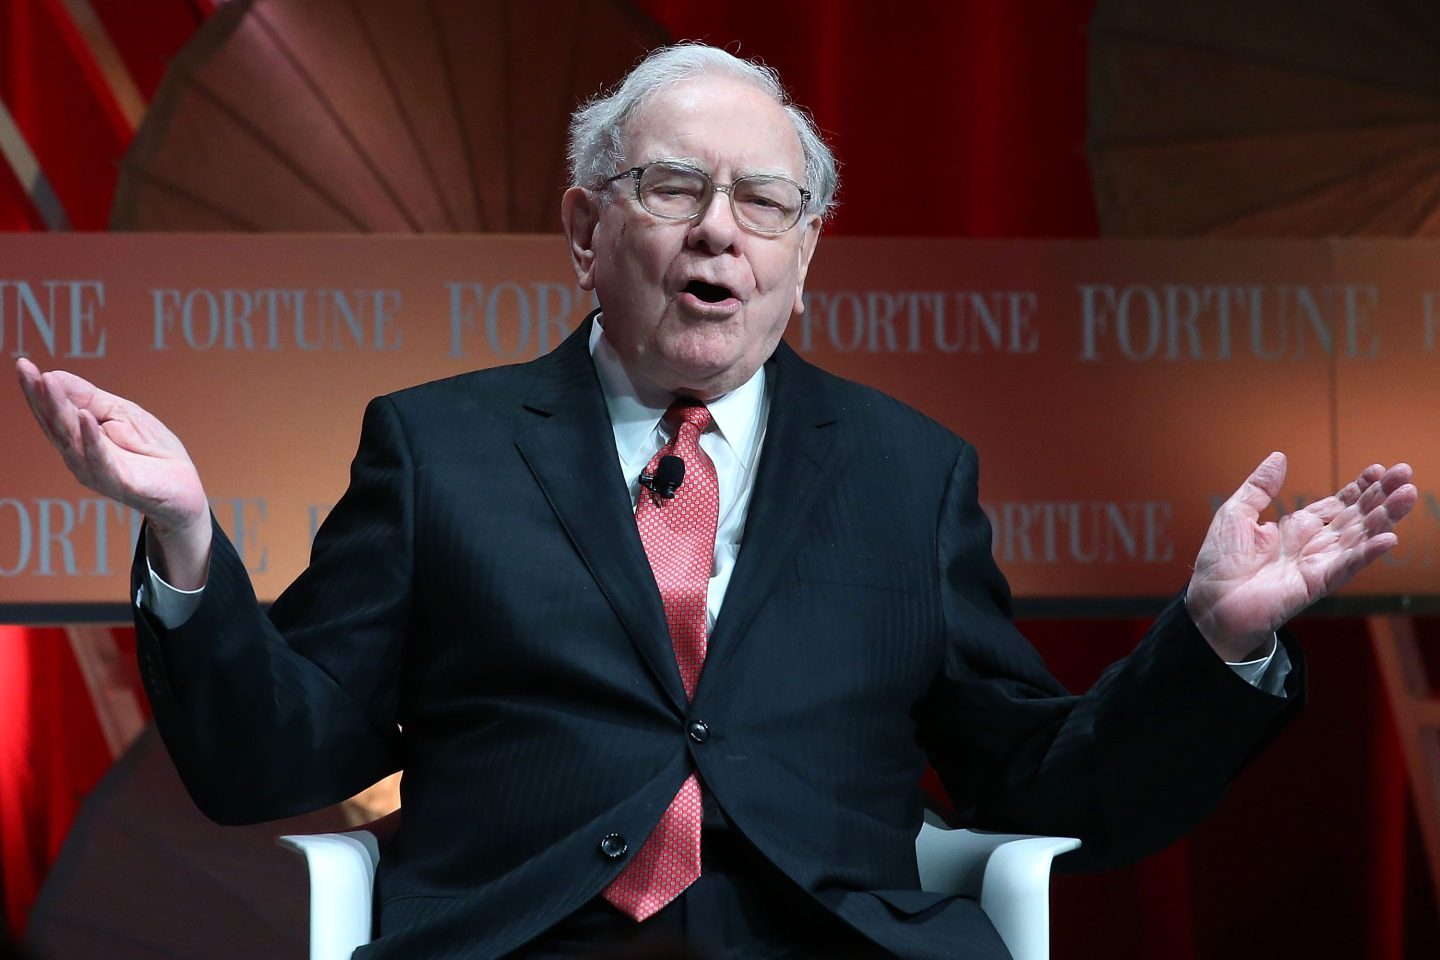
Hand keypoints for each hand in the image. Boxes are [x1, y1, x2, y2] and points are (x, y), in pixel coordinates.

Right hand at [16, 357, 211, 586]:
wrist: (185, 487)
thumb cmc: (152, 451)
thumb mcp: (122, 414)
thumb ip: (89, 398)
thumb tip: (53, 375)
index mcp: (79, 438)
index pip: (52, 412)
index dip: (36, 389)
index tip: (23, 363)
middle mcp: (79, 456)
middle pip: (54, 424)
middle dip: (40, 397)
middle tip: (27, 370)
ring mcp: (96, 471)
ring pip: (72, 440)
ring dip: (59, 411)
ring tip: (49, 384)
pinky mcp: (118, 483)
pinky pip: (101, 460)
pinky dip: (92, 439)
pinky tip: (85, 418)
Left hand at [1186, 452, 1415, 660]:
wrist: (1210, 603)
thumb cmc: (1219, 564)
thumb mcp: (1236, 513)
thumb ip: (1260, 487)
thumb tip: (1279, 457)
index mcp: (1296, 527)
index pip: (1337, 504)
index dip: (1359, 488)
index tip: (1377, 469)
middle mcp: (1313, 544)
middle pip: (1356, 516)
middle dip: (1381, 495)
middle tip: (1405, 472)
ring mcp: (1318, 564)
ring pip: (1359, 537)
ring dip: (1384, 517)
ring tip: (1407, 495)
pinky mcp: (1316, 583)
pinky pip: (1347, 566)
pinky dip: (1367, 553)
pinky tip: (1388, 538)